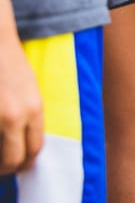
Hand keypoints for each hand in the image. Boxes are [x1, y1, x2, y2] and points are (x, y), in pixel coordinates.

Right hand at [0, 44, 43, 174]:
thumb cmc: (9, 62)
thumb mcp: (28, 89)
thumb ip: (29, 115)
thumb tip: (23, 142)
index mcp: (34, 109)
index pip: (35, 149)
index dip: (26, 161)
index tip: (18, 164)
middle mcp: (15, 116)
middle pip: (14, 159)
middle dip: (7, 168)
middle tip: (2, 168)